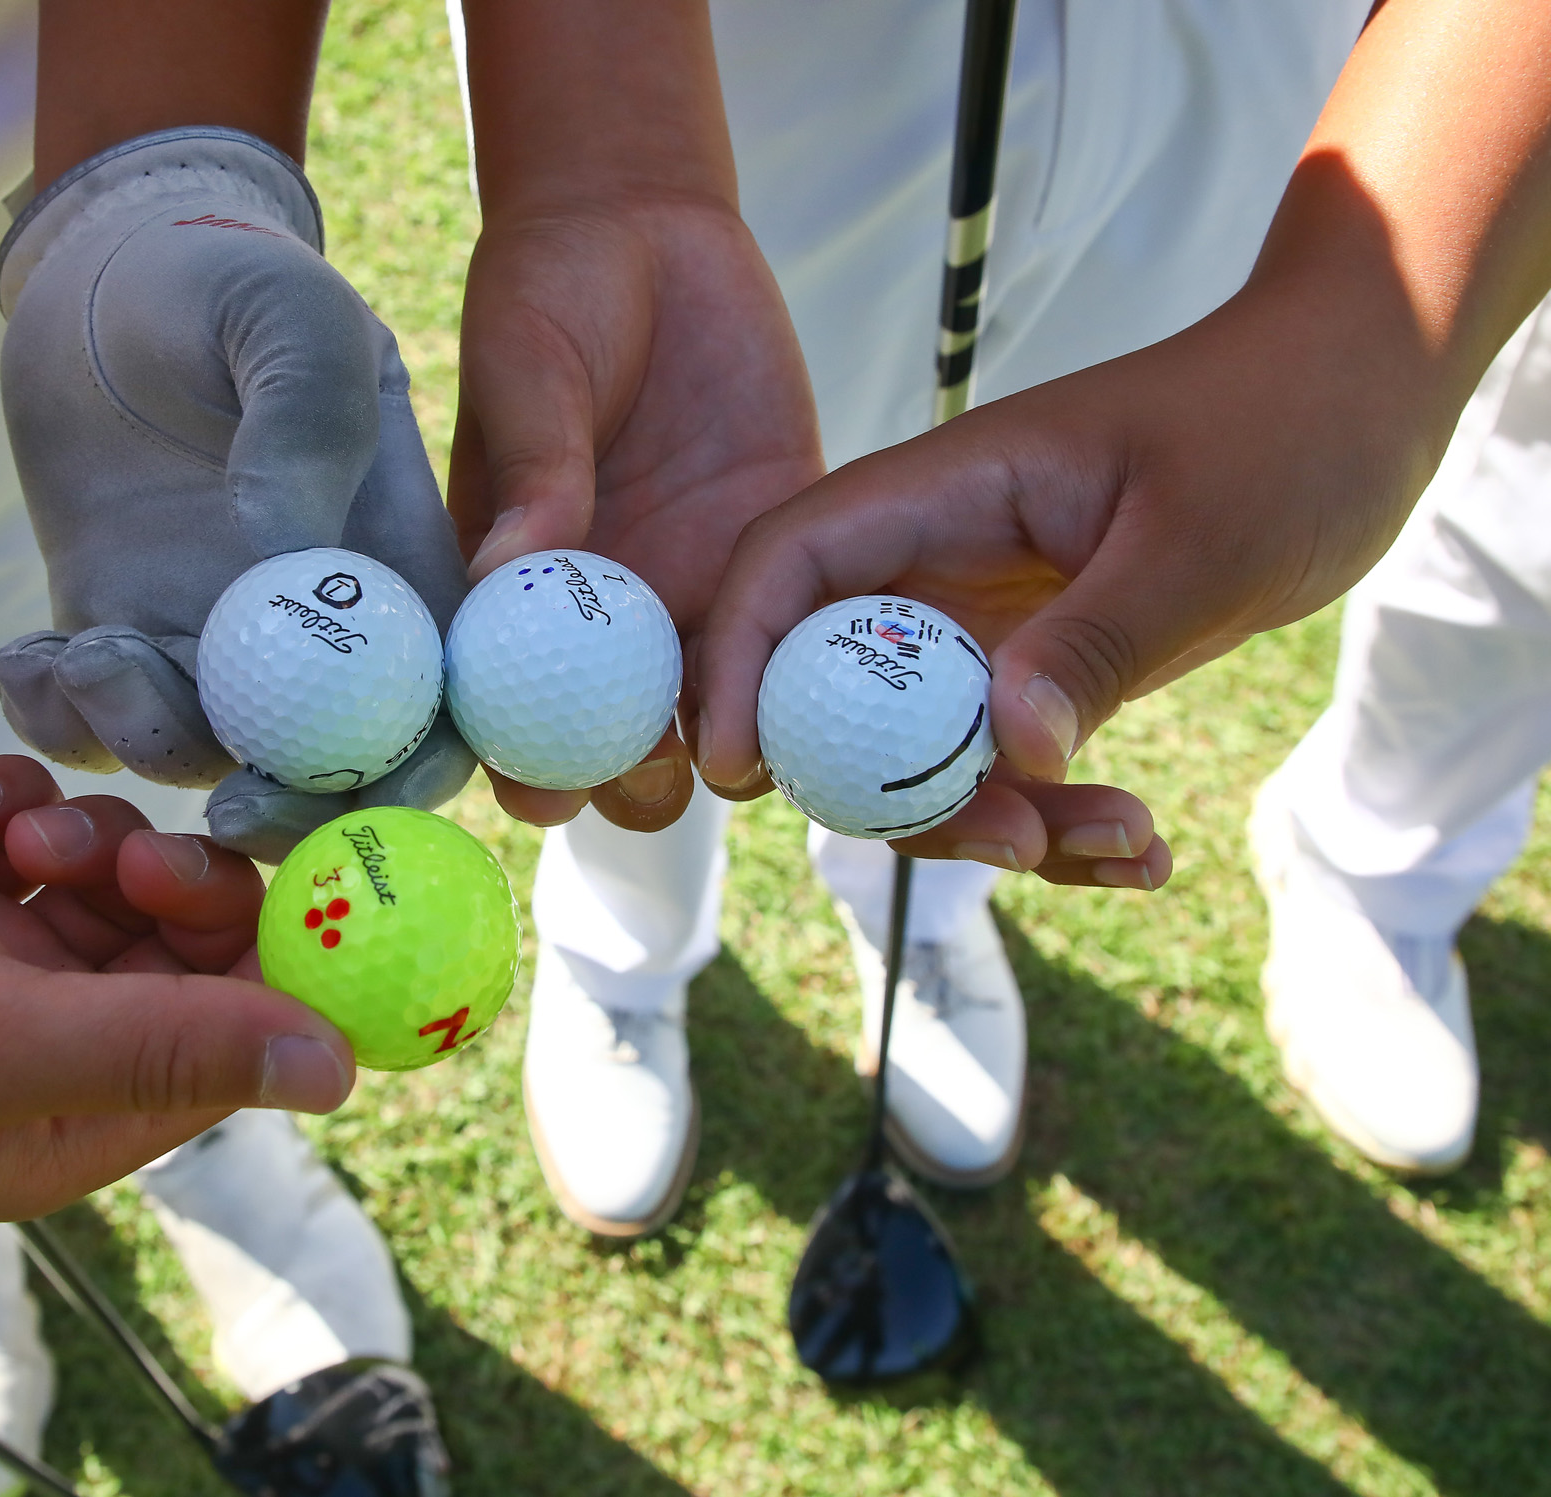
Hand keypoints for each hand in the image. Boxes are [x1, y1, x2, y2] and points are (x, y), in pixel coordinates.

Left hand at [0, 127, 474, 859]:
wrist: (117, 270)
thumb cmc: (234, 280)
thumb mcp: (292, 322)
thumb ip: (307, 425)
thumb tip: (285, 558)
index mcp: (396, 574)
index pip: (435, 714)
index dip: (410, 777)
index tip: (347, 787)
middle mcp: (313, 631)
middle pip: (322, 771)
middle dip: (277, 812)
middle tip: (216, 809)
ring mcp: (209, 640)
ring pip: (193, 757)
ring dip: (140, 741)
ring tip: (89, 653)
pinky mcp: (114, 630)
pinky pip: (85, 721)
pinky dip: (53, 719)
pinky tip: (28, 653)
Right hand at [0, 759, 352, 1218]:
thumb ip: (165, 1049)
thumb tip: (335, 1072)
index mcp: (66, 1123)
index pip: (233, 1044)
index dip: (279, 962)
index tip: (300, 870)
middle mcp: (35, 1049)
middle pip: (184, 950)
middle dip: (169, 883)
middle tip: (114, 850)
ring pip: (111, 878)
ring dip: (86, 833)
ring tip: (10, 836)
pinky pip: (28, 834)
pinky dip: (12, 806)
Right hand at [450, 191, 822, 829]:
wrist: (648, 221)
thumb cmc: (553, 291)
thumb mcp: (529, 370)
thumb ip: (532, 470)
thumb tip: (505, 574)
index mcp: (520, 583)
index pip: (511, 701)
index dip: (524, 761)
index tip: (548, 793)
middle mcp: (606, 608)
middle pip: (615, 734)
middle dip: (631, 780)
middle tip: (660, 774)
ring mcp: (693, 586)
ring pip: (714, 708)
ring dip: (733, 747)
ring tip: (759, 760)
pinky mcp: (778, 548)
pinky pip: (799, 634)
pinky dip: (817, 679)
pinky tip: (843, 702)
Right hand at [691, 282, 1456, 890]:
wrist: (1363, 399)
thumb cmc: (1284, 428)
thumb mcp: (1200, 539)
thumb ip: (1095, 640)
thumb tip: (1010, 749)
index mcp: (946, 491)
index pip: (788, 565)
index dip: (736, 662)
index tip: (743, 768)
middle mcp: (942, 560)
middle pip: (835, 687)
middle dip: (890, 789)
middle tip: (1005, 839)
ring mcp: (987, 622)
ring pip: (923, 751)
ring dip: (994, 822)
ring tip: (1129, 843)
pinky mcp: (1037, 670)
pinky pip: (1006, 767)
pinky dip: (1057, 822)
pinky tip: (1142, 849)